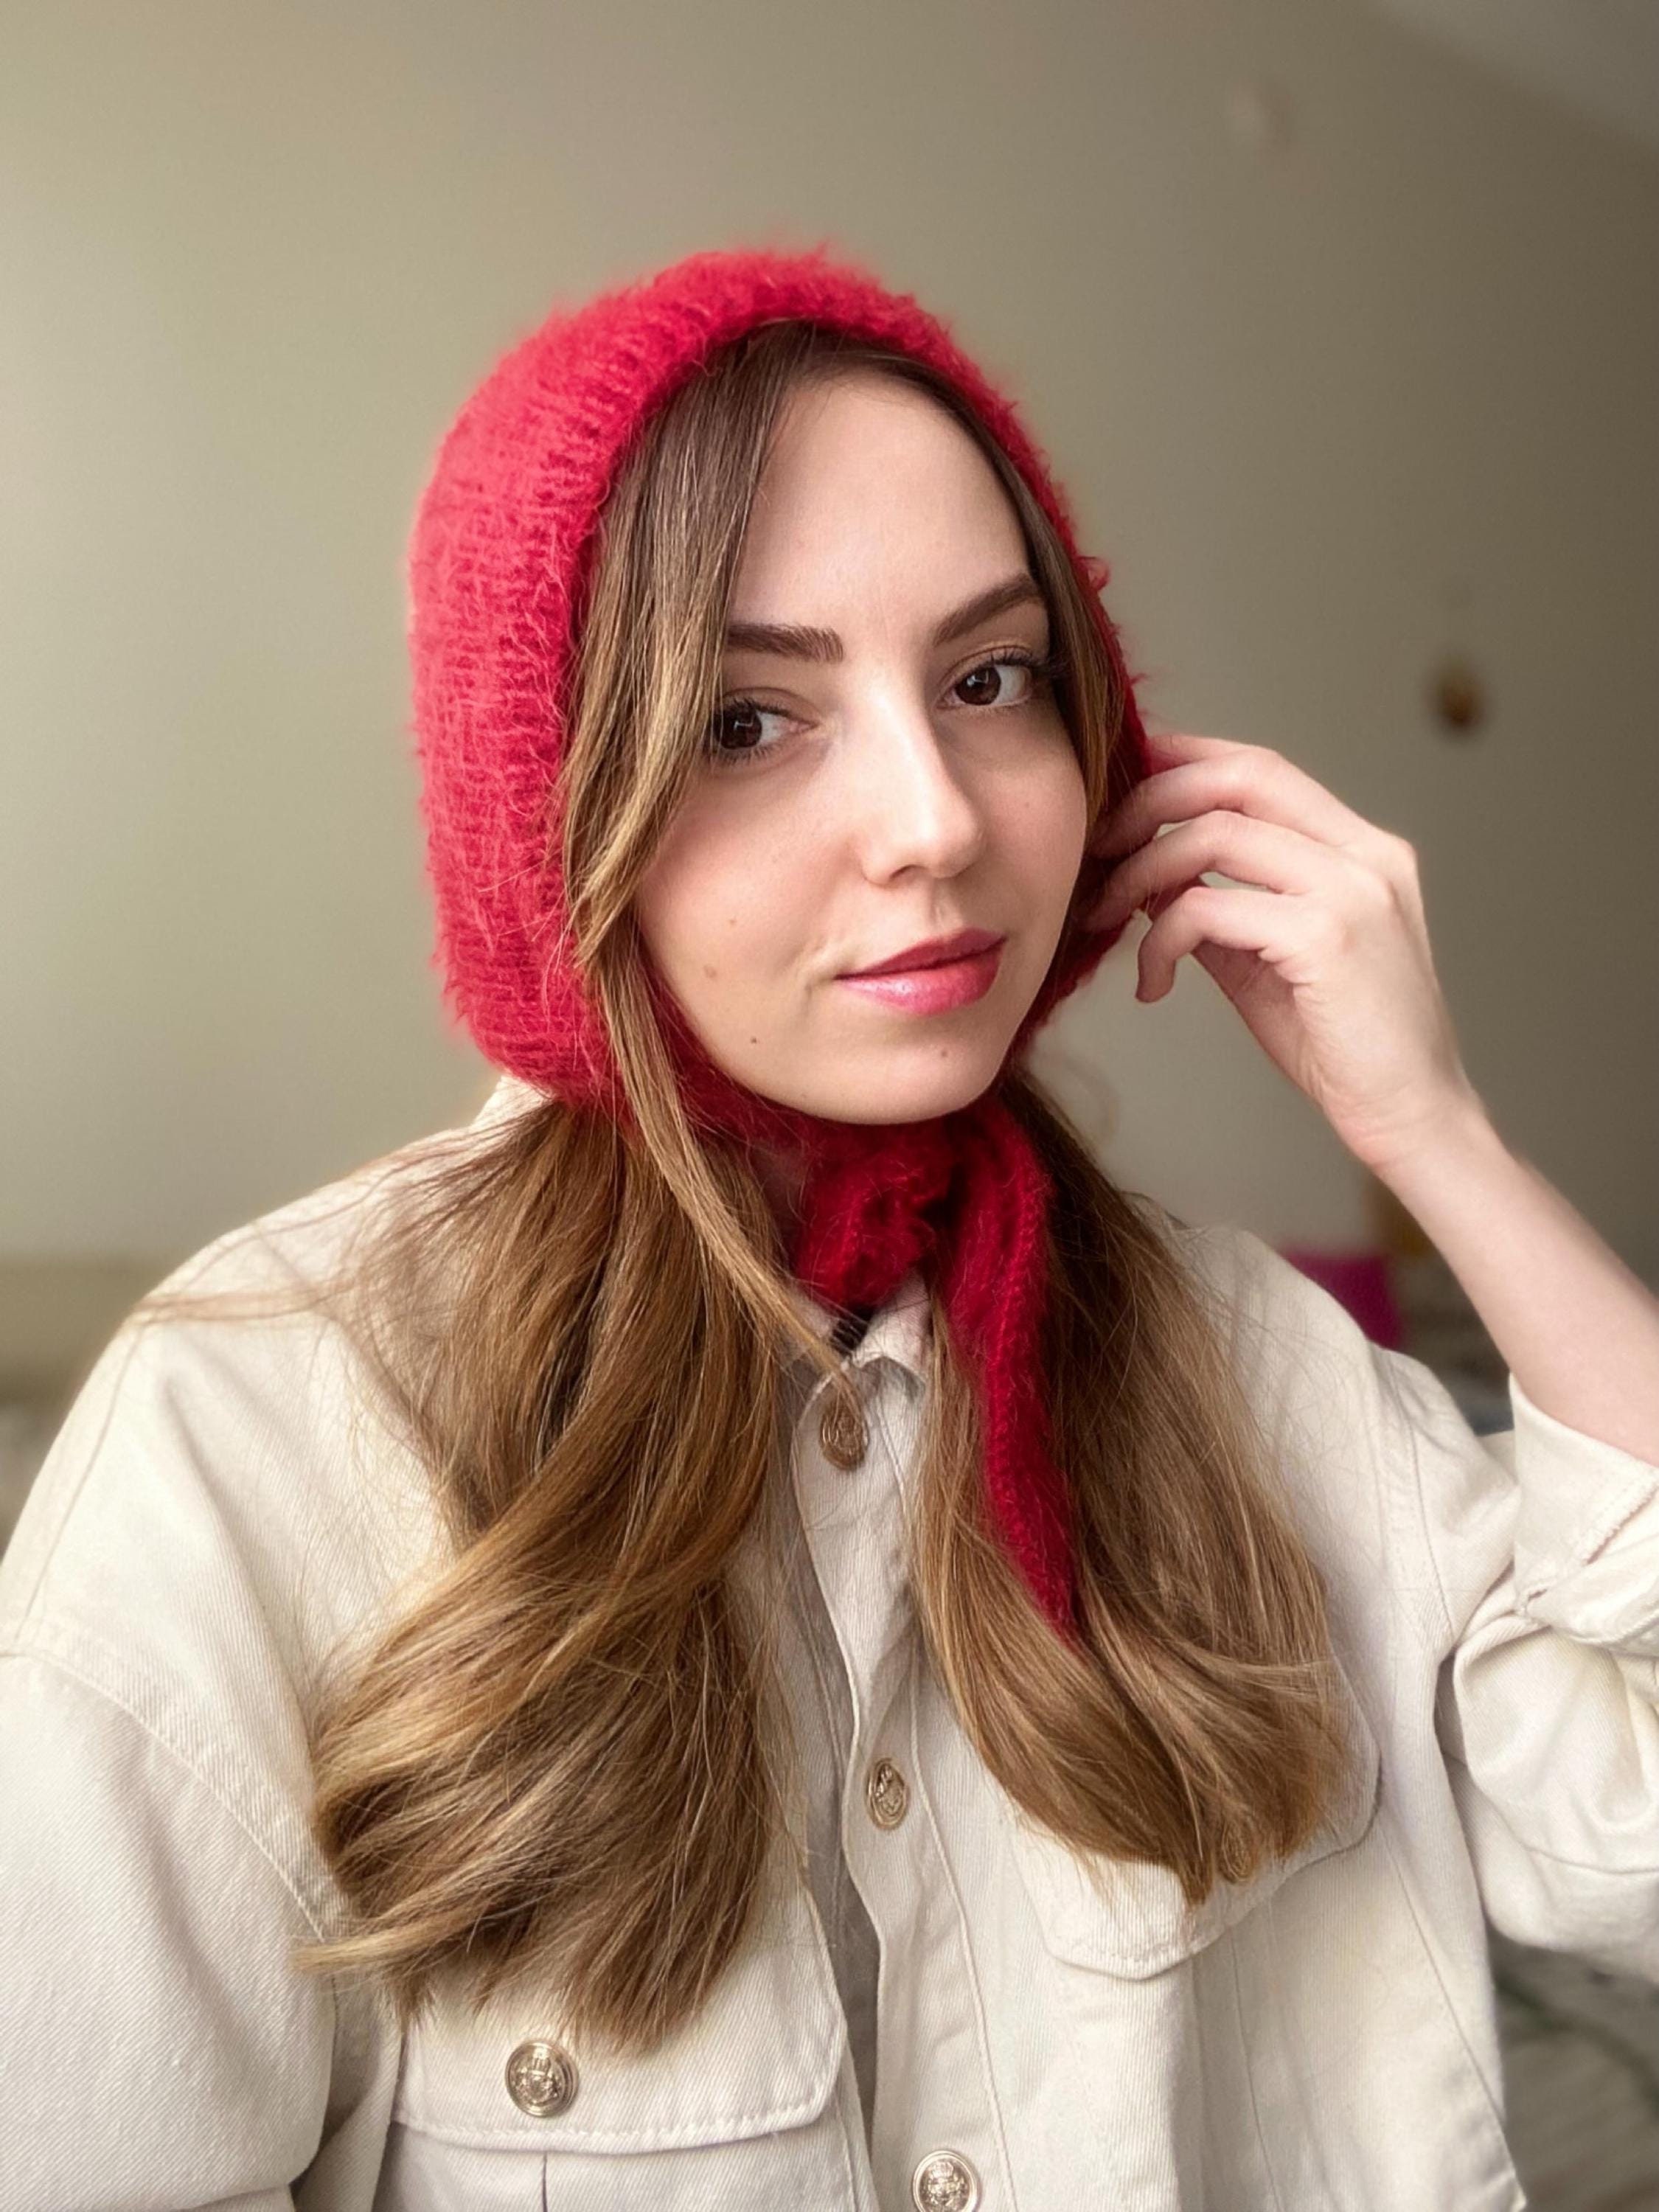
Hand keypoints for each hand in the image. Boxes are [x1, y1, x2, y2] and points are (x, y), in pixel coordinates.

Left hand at [1084, 728, 1484, 1174]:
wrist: (1412, 1116)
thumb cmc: (1343, 1047)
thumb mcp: (1270, 962)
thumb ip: (1223, 911)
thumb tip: (1150, 881)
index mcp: (1360, 850)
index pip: (1260, 768)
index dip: (1183, 760)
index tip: (1121, 780)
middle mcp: (1364, 854)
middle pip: (1238, 778)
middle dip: (1151, 799)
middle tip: (1098, 846)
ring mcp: (1351, 890)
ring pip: (1213, 836)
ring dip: (1140, 873)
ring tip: (1107, 917)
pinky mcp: (1326, 938)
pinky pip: (1209, 910)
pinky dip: (1161, 939)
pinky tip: (1152, 982)